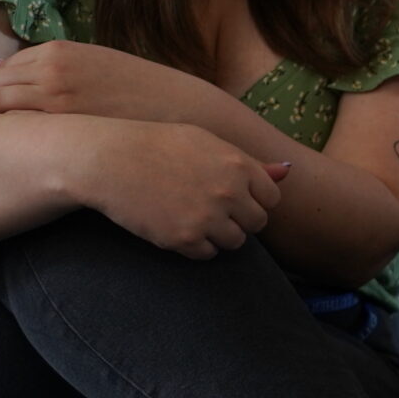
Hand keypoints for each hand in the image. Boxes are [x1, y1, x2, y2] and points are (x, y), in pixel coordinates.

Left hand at [0, 41, 212, 122]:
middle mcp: (51, 71)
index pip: (6, 65)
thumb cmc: (136, 87)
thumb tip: (18, 75)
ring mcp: (54, 99)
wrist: (173, 106)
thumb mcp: (97, 61)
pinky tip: (25, 144)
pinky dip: (11, 132)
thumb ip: (60, 65)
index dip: (0, 83)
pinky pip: (15, 126)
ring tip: (9, 135)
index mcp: (60, 51)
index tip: (4, 100)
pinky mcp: (61, 125)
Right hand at [74, 121, 288, 259]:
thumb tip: (288, 171)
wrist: (110, 160)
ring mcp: (207, 218)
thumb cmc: (160, 145)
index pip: (272, 198)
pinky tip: (180, 227)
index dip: (254, 199)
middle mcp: (229, 193)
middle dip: (240, 219)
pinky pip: (207, 254)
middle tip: (214, 210)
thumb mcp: (209, 143)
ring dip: (220, 235)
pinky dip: (198, 247)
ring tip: (196, 218)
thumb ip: (251, 162)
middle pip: (257, 223)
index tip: (235, 197)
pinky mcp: (183, 239)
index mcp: (239, 165)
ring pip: (235, 242)